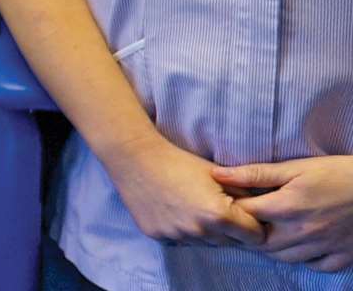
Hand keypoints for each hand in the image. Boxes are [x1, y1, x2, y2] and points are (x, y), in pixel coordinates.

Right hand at [101, 135, 262, 246]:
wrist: (136, 158)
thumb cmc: (179, 161)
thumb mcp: (219, 174)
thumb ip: (245, 194)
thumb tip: (265, 207)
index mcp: (219, 215)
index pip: (255, 237)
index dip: (254, 225)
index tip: (247, 215)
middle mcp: (200, 231)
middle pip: (231, 243)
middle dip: (231, 230)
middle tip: (220, 209)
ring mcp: (178, 236)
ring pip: (207, 243)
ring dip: (207, 232)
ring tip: (196, 208)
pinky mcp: (160, 237)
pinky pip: (183, 241)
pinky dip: (185, 230)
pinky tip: (177, 211)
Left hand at [215, 156, 352, 269]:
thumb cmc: (339, 172)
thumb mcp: (298, 166)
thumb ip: (257, 173)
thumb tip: (218, 175)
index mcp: (288, 206)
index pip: (244, 214)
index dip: (231, 209)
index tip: (228, 202)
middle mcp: (303, 231)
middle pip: (260, 242)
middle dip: (247, 233)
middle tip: (244, 222)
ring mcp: (323, 247)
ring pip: (284, 257)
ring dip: (271, 247)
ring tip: (267, 232)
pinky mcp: (342, 256)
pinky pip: (314, 265)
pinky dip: (303, 258)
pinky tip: (299, 245)